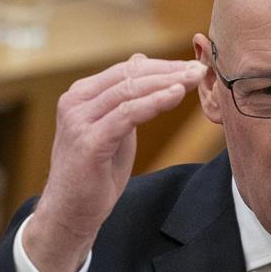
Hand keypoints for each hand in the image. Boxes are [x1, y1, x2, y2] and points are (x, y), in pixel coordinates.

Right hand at [23, 53, 207, 271]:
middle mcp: (75, 102)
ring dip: (166, 83)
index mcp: (81, 95)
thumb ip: (125, 98)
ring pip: (129, 91)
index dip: (161, 66)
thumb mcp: (113, 127)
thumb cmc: (95, 172)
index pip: (126, 70)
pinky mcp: (89, 141)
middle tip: (199, 69)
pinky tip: (176, 96)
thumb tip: (140, 60)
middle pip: (129, 76)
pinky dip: (153, 103)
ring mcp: (79, 121)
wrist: (71, 211)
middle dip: (168, 71)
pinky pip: (126, 115)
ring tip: (194, 79)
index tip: (192, 67)